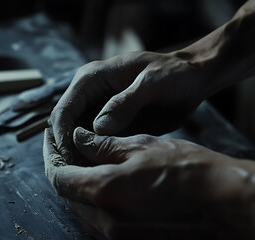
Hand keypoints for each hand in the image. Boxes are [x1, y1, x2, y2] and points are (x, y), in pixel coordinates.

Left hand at [43, 127, 252, 238]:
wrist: (224, 202)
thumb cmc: (189, 170)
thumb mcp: (144, 147)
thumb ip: (105, 145)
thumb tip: (79, 139)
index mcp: (105, 191)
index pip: (59, 177)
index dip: (51, 156)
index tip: (50, 140)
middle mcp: (106, 221)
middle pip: (67, 196)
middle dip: (63, 171)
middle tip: (67, 149)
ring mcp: (118, 236)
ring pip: (82, 211)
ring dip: (78, 188)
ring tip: (84, 163)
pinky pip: (101, 222)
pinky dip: (96, 202)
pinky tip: (106, 184)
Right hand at [48, 51, 210, 164]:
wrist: (192, 79)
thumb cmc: (174, 73)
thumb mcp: (153, 83)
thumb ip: (126, 102)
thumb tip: (98, 128)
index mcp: (92, 78)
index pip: (65, 109)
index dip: (62, 136)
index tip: (70, 160)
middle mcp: (91, 95)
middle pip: (67, 127)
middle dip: (69, 151)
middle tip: (79, 176)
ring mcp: (101, 111)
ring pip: (79, 139)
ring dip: (82, 157)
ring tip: (92, 178)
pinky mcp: (114, 126)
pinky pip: (98, 145)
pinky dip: (97, 159)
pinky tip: (105, 173)